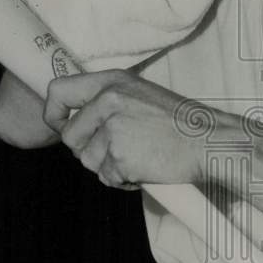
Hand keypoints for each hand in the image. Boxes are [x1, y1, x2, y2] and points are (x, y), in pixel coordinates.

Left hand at [43, 70, 206, 188]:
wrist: (209, 141)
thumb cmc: (179, 122)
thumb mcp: (140, 95)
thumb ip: (107, 102)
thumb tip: (73, 122)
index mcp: (111, 82)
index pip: (58, 91)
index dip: (53, 114)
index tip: (61, 125)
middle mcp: (108, 101)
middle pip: (70, 137)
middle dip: (88, 150)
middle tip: (117, 150)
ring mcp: (113, 129)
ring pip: (88, 161)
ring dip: (109, 167)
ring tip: (138, 157)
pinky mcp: (120, 157)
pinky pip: (107, 178)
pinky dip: (123, 180)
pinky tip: (145, 169)